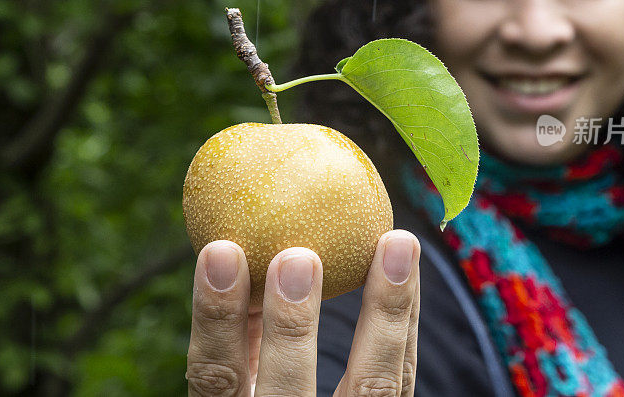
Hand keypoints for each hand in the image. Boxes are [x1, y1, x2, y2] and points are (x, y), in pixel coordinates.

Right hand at [186, 230, 420, 395]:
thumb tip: (237, 250)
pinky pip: (403, 376)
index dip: (215, 319)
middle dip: (290, 326)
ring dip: (387, 310)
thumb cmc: (274, 394)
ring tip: (396, 241)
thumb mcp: (244, 380)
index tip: (220, 251)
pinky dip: (406, 319)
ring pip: (372, 386)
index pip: (215, 378)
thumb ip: (245, 333)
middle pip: (286, 392)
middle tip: (297, 256)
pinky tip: (408, 268)